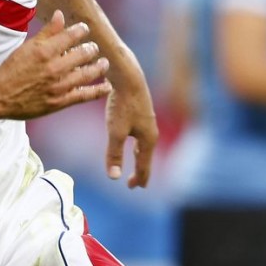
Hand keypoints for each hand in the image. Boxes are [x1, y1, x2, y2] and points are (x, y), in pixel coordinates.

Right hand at [0, 10, 112, 118]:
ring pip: (88, 73)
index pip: (72, 35)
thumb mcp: (27, 47)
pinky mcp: (60, 102)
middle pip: (83, 54)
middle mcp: (54, 68)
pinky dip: (99, 90)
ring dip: (99, 66)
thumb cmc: (12, 70)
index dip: (82, 30)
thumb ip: (47, 31)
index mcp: (45, 51)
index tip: (85, 30)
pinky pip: (84, 95)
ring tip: (104, 63)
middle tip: (93, 48)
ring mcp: (59, 86)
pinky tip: (107, 86)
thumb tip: (60, 14)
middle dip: (91, 48)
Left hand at [103, 52, 158, 188]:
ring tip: (136, 162)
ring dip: (140, 156)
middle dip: (141, 169)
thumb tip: (113, 177)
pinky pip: (142, 134)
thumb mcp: (116, 131)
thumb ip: (114, 154)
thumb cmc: (123, 104)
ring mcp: (148, 120)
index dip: (139, 177)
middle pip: (147, 156)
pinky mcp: (142, 111)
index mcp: (148, 139)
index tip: (135, 188)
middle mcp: (151, 130)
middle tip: (136, 183)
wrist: (129, 77)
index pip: (144, 164)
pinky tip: (134, 139)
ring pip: (145, 144)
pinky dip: (138, 143)